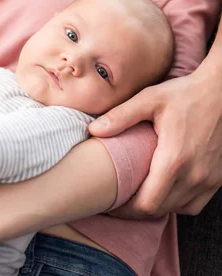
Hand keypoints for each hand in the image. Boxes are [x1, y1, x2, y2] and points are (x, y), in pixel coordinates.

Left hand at [89, 70, 221, 216]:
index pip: (147, 203)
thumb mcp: (150, 98)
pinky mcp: (218, 178)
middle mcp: (194, 176)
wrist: (221, 92)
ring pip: (179, 209)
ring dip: (158, 206)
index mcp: (174, 160)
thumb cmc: (185, 93)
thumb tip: (93, 130)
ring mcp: (209, 179)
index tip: (111, 202)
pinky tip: (166, 189)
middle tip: (119, 199)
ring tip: (139, 194)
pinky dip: (178, 203)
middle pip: (160, 209)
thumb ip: (121, 116)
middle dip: (137, 209)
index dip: (126, 209)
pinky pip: (195, 203)